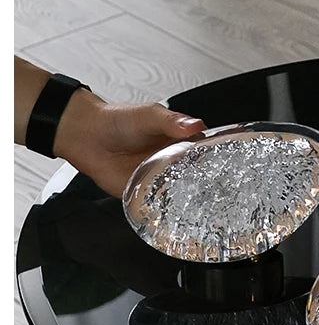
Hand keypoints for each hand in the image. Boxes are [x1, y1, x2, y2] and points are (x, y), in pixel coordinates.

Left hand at [54, 89, 205, 197]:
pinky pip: (160, 205)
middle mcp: (173, 162)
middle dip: (206, 184)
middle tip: (216, 189)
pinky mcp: (146, 193)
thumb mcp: (149, 115)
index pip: (205, 152)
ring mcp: (160, 178)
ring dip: (189, 199)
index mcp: (179, 140)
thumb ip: (172, 121)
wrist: (86, 136)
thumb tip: (194, 124)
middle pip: (197, 176)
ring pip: (181, 193)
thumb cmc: (117, 121)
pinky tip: (173, 210)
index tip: (227, 166)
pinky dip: (166, 209)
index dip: (217, 159)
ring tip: (199, 203)